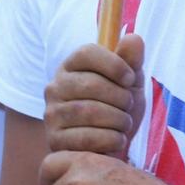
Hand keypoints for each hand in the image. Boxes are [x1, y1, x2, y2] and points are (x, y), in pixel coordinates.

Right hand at [43, 34, 144, 157]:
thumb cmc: (116, 108)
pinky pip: (87, 137)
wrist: (107, 146)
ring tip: (124, 124)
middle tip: (129, 107)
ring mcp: (51, 114)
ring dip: (119, 120)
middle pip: (91, 84)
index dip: (114, 64)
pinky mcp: (54, 139)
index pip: (86, 53)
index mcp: (70, 67)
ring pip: (90, 112)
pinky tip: (117, 139)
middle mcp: (54, 87)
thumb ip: (131, 60)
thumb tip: (133, 37)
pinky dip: (111, 139)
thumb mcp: (128, 83)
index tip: (130, 79)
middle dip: (121, 98)